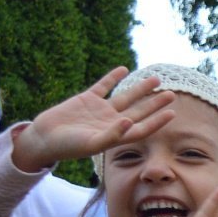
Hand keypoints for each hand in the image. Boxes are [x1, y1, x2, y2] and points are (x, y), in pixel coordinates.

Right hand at [10, 68, 175, 173]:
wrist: (44, 138)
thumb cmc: (69, 147)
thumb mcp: (92, 143)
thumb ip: (112, 135)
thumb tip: (129, 122)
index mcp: (117, 135)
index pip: (143, 128)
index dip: (158, 121)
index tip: (172, 113)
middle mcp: (112, 122)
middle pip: (139, 110)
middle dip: (155, 103)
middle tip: (172, 94)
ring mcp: (100, 110)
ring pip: (125, 96)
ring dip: (140, 89)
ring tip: (156, 79)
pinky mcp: (86, 99)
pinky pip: (103, 86)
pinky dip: (112, 78)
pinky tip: (124, 70)